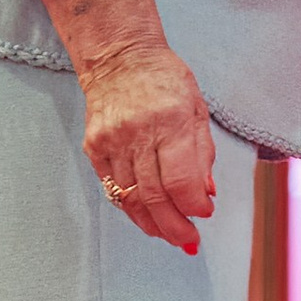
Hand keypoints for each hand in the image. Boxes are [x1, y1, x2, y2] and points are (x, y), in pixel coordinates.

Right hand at [32, 0, 217, 253]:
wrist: (119, 58)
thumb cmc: (167, 81)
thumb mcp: (198, 110)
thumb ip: (203, 154)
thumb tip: (207, 194)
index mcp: (171, 122)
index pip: (181, 180)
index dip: (194, 205)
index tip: (204, 213)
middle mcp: (138, 134)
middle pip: (154, 196)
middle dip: (174, 226)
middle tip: (188, 241)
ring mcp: (112, 142)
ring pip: (130, 197)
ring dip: (153, 224)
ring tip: (171, 237)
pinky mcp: (94, 146)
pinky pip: (113, 187)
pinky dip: (131, 208)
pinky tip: (146, 218)